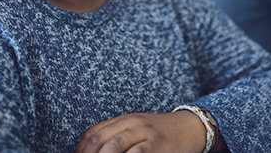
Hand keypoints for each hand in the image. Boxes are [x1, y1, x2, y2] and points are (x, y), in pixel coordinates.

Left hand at [75, 111, 205, 152]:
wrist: (189, 128)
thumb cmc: (159, 135)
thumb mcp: (136, 131)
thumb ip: (117, 139)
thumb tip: (94, 152)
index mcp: (122, 120)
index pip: (92, 134)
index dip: (80, 151)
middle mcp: (131, 123)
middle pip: (100, 141)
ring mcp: (144, 132)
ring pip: (114, 146)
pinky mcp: (157, 144)